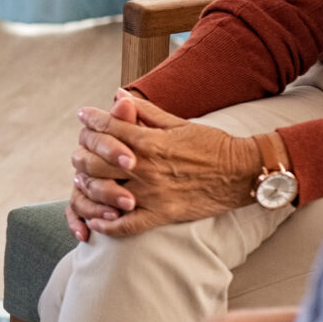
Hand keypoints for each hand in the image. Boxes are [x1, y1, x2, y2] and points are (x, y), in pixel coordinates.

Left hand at [67, 93, 264, 238]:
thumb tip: (119, 96)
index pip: (107, 127)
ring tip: (81, 180)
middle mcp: (146, 167)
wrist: (242, 172)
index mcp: (150, 141)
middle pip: (96, 161)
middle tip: (79, 150)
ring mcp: (152, 193)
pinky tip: (97, 220)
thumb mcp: (178, 122)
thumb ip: (145, 111)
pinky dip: (108, 225)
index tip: (83, 116)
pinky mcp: (162, 214)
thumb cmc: (212, 144)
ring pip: (105, 191)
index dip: (90, 120)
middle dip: (82, 152)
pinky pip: (127, 225)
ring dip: (87, 185)